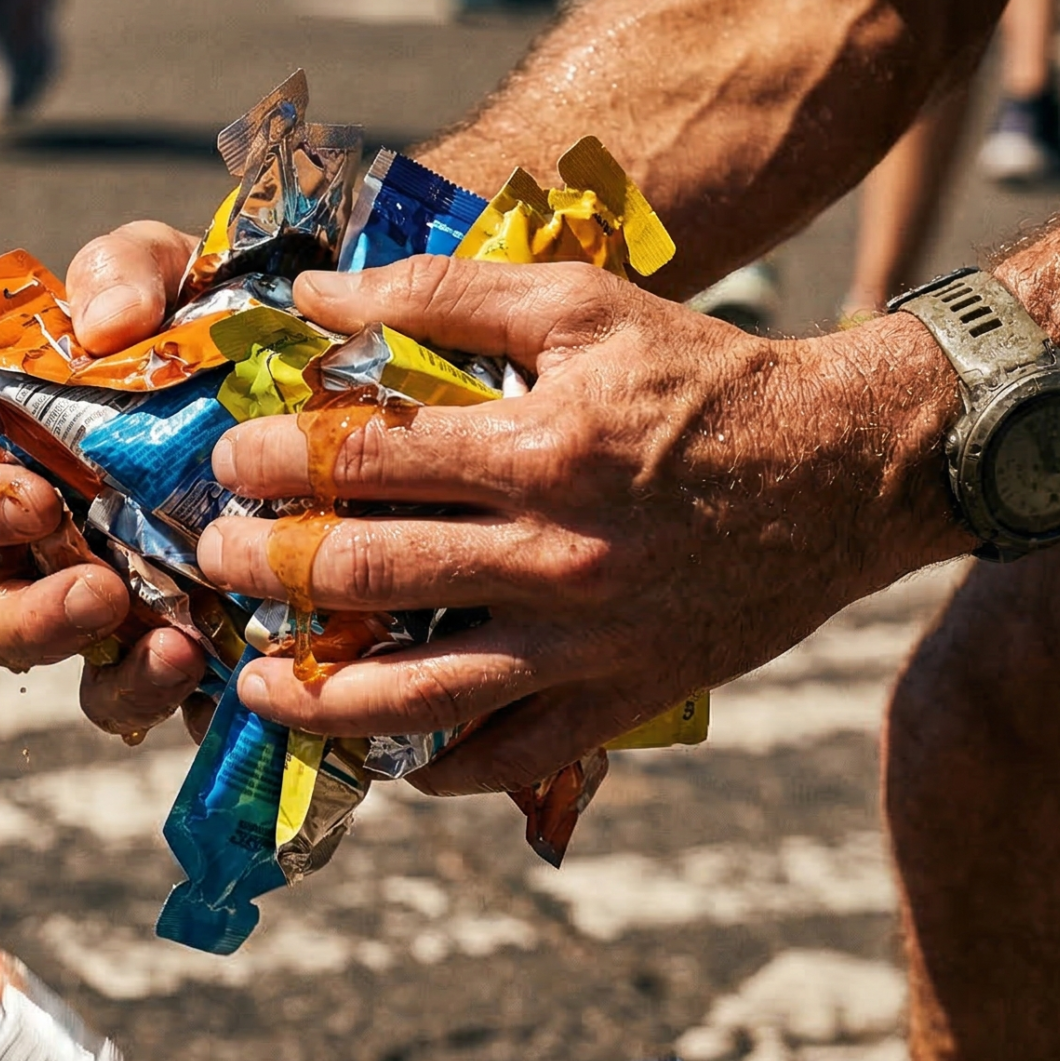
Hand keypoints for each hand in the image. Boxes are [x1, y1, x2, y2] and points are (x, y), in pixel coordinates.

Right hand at [0, 220, 204, 734]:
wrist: (333, 369)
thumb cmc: (218, 317)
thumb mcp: (171, 269)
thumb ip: (124, 271)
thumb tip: (105, 323)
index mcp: (27, 464)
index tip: (31, 502)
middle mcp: (69, 553)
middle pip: (3, 619)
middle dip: (37, 621)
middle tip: (99, 593)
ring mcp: (142, 614)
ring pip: (95, 685)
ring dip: (123, 679)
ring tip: (178, 651)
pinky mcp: (218, 656)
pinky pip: (191, 709)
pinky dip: (205, 704)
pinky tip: (235, 675)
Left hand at [191, 255, 972, 793]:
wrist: (845, 468)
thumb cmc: (700, 377)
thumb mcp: (580, 304)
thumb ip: (441, 294)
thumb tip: (313, 296)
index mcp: (541, 447)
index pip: (368, 459)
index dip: (277, 460)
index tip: (227, 459)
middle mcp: (558, 554)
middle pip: (373, 575)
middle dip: (270, 571)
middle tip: (215, 561)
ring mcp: (588, 641)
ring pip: (422, 691)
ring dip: (319, 694)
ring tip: (252, 686)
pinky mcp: (621, 701)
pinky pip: (508, 755)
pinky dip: (436, 766)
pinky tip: (379, 755)